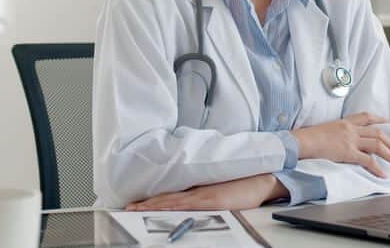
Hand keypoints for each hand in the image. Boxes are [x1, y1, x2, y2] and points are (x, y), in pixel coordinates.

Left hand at [124, 174, 287, 210]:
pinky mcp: (212, 200)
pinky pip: (188, 204)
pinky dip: (173, 206)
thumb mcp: (219, 189)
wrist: (261, 179)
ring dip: (152, 205)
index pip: (169, 195)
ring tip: (135, 209)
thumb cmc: (243, 185)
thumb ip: (203, 193)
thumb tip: (189, 200)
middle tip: (128, 207)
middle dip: (145, 204)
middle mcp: (196, 191)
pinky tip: (162, 208)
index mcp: (197, 188)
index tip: (136, 203)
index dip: (151, 200)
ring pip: (172, 201)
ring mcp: (203, 195)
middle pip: (166, 198)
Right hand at [290, 112, 389, 177]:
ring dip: (389, 153)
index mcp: (344, 122)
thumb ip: (336, 132)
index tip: (388, 122)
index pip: (366, 116)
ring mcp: (350, 140)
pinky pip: (368, 160)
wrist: (302, 141)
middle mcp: (350, 129)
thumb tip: (339, 141)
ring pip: (377, 145)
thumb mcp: (325, 129)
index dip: (380, 119)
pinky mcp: (348, 152)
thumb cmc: (308, 137)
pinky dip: (377, 168)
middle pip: (377, 132)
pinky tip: (383, 173)